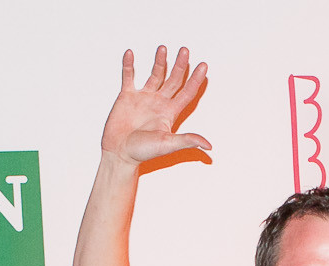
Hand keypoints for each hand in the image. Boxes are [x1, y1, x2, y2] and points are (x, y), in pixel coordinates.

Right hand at [103, 46, 211, 167]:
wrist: (119, 153)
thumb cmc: (143, 152)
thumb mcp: (167, 145)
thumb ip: (187, 140)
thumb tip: (208, 145)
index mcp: (170, 112)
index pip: (187, 92)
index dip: (195, 79)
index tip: (204, 65)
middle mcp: (159, 103)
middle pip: (173, 80)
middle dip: (180, 65)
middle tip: (185, 50)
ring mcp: (143, 98)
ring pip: (154, 75)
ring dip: (159, 62)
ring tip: (163, 48)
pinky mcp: (127, 97)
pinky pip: (129, 77)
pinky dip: (129, 65)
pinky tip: (130, 53)